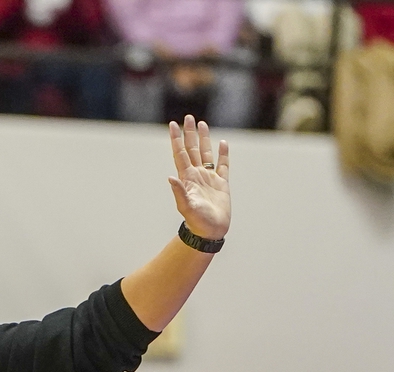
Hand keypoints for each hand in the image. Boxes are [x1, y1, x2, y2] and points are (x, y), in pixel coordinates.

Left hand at [168, 115, 230, 238]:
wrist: (210, 231)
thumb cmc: (197, 221)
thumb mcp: (186, 206)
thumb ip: (179, 191)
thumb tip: (170, 177)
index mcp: (187, 178)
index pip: (180, 154)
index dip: (176, 139)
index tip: (172, 125)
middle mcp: (197, 175)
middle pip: (192, 149)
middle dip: (189, 133)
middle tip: (187, 117)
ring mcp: (209, 178)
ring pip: (206, 153)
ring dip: (204, 139)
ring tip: (202, 124)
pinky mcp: (222, 183)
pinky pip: (223, 165)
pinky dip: (223, 154)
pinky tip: (222, 143)